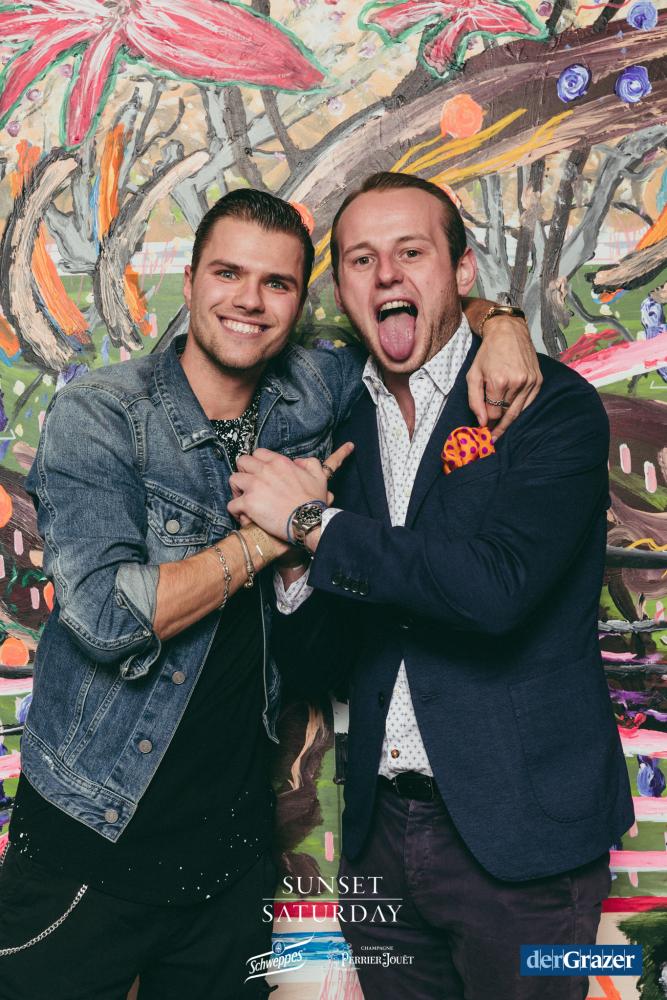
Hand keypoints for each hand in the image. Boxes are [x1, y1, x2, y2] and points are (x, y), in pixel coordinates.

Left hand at [227, 442, 353, 540]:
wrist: (308, 521)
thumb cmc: (314, 502)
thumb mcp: (319, 476)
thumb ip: (309, 463)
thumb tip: (298, 462)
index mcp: (279, 463)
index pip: (258, 453)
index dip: (257, 463)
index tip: (260, 473)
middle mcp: (264, 470)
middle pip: (242, 462)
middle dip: (243, 472)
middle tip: (249, 484)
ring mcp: (254, 486)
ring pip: (233, 480)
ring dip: (237, 489)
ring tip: (243, 499)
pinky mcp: (248, 503)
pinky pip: (232, 504)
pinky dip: (236, 511)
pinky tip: (244, 516)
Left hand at [466, 315, 541, 439]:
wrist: (508, 332)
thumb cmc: (487, 353)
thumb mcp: (473, 375)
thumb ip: (474, 400)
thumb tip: (481, 422)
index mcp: (498, 381)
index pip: (493, 414)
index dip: (487, 423)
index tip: (483, 430)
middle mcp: (517, 383)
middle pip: (506, 415)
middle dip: (498, 426)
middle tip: (493, 437)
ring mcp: (530, 382)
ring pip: (518, 411)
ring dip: (508, 420)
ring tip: (500, 429)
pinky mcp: (538, 381)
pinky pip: (528, 403)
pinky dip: (519, 409)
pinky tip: (511, 412)